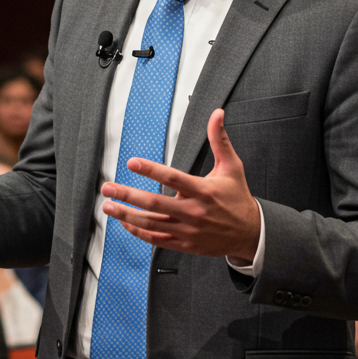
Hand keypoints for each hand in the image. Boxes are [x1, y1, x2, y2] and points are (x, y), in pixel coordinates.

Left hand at [101, 108, 260, 260]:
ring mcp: (188, 230)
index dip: (151, 170)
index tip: (132, 162)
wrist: (250, 234)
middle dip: (128, 195)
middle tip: (108, 188)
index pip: (174, 178)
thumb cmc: (237, 198)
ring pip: (152, 224)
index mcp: (204, 191)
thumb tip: (217, 114)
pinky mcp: (184, 244)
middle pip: (155, 204)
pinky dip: (138, 231)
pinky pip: (156, 239)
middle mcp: (193, 212)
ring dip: (127, 215)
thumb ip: (220, 140)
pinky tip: (124, 222)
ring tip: (108, 206)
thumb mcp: (232, 167)